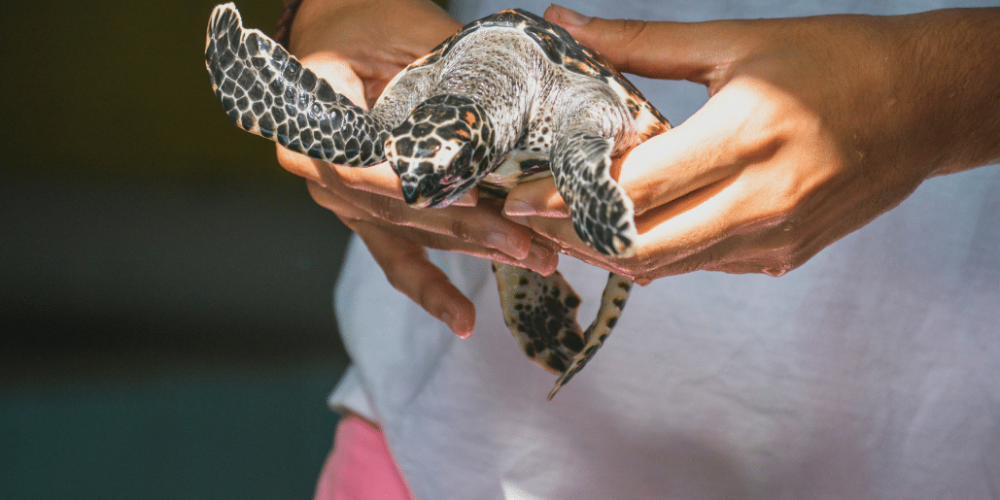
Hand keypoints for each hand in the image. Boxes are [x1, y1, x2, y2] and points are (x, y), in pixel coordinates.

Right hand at [278, 0, 557, 335]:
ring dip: (474, 250)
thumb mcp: (407, 29)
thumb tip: (520, 99)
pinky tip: (463, 320)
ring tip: (533, 260)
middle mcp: (323, 173)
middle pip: (400, 211)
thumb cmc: (369, 22)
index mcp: (313, 123)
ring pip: (413, 236)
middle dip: (470, 228)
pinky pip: (400, 261)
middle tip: (528, 243)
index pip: (365, 166)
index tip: (471, 196)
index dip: (414, 187)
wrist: (341, 33)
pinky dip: (433, 291)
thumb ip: (448, 66)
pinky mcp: (372, 219)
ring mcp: (347, 203)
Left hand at [504, 5, 999, 282]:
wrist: (929, 104)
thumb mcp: (738, 42)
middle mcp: (761, 201)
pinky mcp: (785, 256)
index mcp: (746, 137)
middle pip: (640, 245)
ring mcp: (776, 239)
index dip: (566, 197)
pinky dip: (661, 255)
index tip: (519, 197)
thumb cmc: (839, 61)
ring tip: (567, 227)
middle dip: (574, 238)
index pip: (634, 187)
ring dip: (610, 252)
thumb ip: (643, 43)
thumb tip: (567, 22)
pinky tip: (631, 232)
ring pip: (668, 267)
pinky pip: (704, 267)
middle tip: (529, 220)